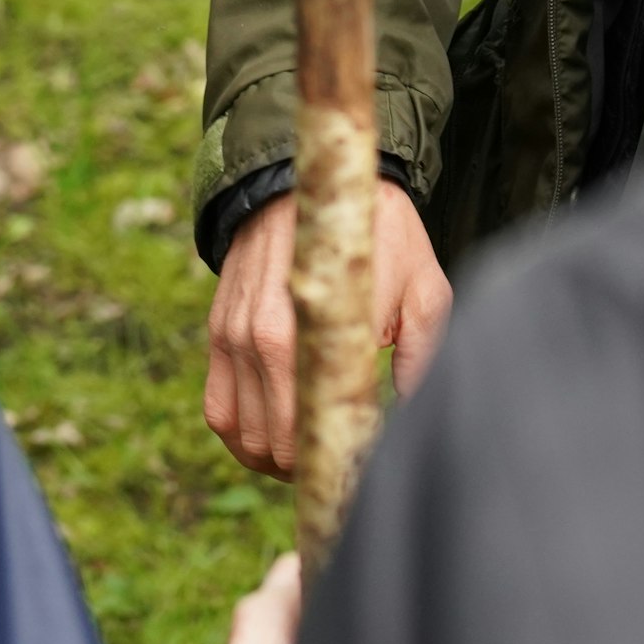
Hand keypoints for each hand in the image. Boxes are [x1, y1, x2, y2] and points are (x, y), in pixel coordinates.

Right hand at [202, 180, 450, 476]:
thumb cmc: (375, 232)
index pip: (316, 431)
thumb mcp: (422, 284)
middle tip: (348, 456)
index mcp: (313, 328)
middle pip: (277, 448)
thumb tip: (421, 414)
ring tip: (316, 448)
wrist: (304, 177)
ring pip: (244, 439)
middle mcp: (263, 337)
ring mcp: (233, 336)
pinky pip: (219, 412)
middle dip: (312, 464)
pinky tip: (276, 435)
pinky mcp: (217, 333)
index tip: (368, 467)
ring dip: (277, 459)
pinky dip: (243, 437)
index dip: (341, 463)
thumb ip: (425, 352)